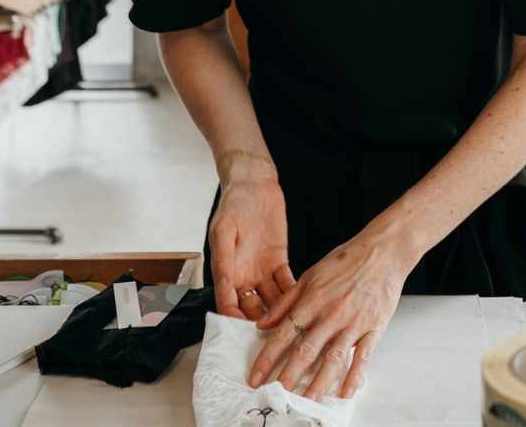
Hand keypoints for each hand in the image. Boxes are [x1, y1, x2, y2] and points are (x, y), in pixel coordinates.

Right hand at [209, 156, 295, 322]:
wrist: (254, 185)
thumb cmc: (233, 205)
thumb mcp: (223, 232)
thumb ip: (224, 263)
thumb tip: (223, 292)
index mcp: (226, 273)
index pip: (228, 306)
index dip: (234, 322)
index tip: (243, 336)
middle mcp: (243, 277)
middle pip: (251, 309)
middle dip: (261, 325)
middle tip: (273, 340)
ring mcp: (262, 272)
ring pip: (270, 301)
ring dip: (279, 315)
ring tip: (291, 327)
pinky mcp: (278, 262)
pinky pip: (286, 284)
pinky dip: (292, 295)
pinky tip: (302, 304)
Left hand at [248, 223, 414, 400]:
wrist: (383, 251)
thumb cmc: (346, 260)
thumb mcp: (310, 275)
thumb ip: (285, 301)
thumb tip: (261, 324)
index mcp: (313, 299)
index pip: (284, 333)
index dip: (268, 357)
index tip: (255, 377)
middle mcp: (331, 313)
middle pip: (306, 350)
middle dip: (288, 376)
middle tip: (276, 396)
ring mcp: (353, 322)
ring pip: (333, 358)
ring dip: (318, 383)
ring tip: (306, 402)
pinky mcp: (373, 327)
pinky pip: (363, 356)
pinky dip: (354, 376)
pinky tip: (345, 392)